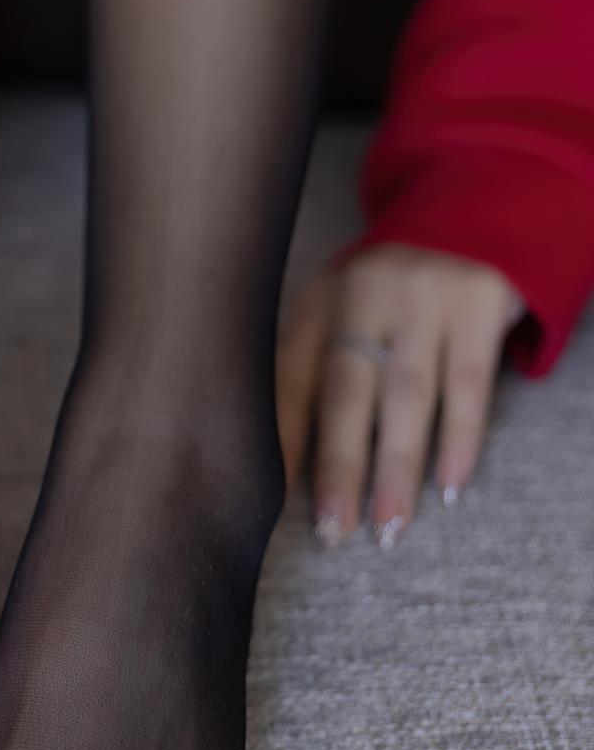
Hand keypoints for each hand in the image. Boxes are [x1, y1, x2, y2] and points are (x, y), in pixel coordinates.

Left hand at [276, 245, 524, 545]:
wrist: (468, 218)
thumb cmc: (389, 288)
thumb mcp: (340, 307)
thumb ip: (313, 363)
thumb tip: (282, 457)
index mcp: (320, 298)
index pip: (290, 375)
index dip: (282, 438)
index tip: (270, 498)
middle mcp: (365, 293)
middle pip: (345, 391)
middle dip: (338, 467)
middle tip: (334, 531)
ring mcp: (424, 296)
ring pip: (406, 395)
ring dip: (396, 467)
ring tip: (389, 526)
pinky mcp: (478, 303)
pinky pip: (469, 382)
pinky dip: (460, 437)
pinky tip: (449, 484)